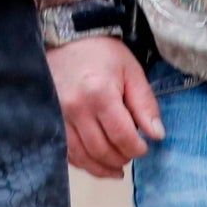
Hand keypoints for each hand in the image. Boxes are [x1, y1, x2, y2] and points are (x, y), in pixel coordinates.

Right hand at [49, 33, 163, 178]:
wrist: (65, 39)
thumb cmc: (101, 53)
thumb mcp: (131, 71)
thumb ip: (145, 104)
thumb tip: (157, 135)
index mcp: (99, 94)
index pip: (123, 137)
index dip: (137, 148)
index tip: (144, 147)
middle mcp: (76, 108)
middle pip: (102, 150)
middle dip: (122, 158)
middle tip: (131, 153)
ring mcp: (58, 116)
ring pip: (82, 156)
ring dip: (102, 167)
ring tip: (116, 167)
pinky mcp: (49, 120)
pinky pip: (66, 152)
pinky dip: (83, 162)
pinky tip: (95, 162)